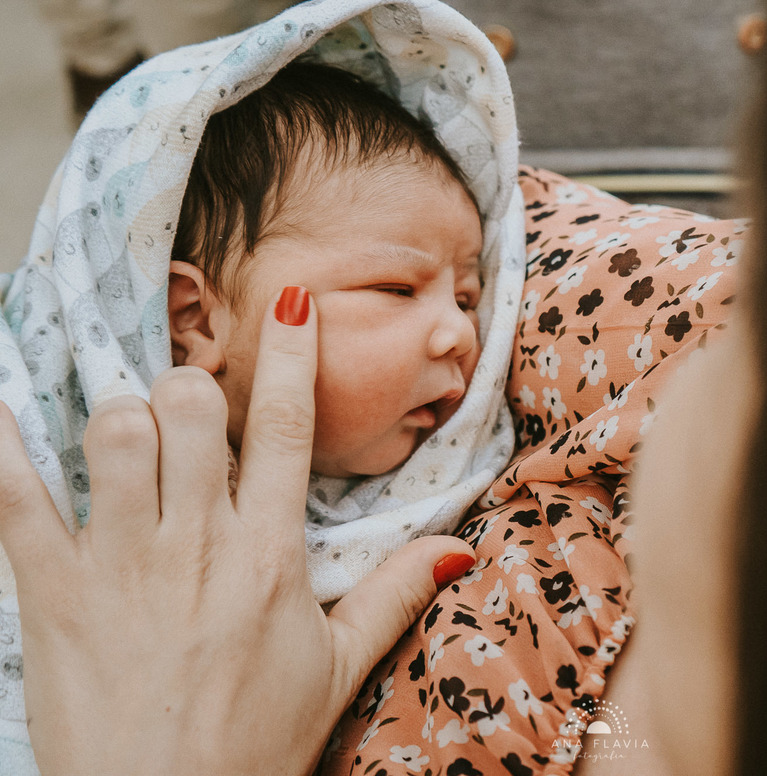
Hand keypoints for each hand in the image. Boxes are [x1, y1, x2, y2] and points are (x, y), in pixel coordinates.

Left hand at [0, 286, 475, 775]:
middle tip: (190, 410)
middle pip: (191, 407)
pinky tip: (0, 408)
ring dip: (121, 415)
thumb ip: (395, 595)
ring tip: (127, 436)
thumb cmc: (255, 744)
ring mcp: (121, 563)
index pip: (288, 427)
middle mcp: (197, 543)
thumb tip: (458, 547)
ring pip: (114, 433)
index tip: (291, 297)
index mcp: (270, 555)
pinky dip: (3, 445)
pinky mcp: (52, 592)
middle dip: (190, 387)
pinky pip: (16, 498)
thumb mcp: (339, 669)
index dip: (291, 353)